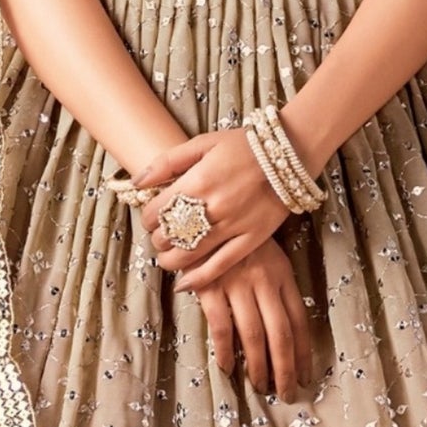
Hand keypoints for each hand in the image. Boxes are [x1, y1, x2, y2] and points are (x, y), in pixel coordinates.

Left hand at [133, 124, 297, 291]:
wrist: (289, 153)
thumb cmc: (243, 146)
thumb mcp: (202, 143)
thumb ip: (167, 162)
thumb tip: (137, 182)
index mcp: (197, 181)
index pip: (156, 211)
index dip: (148, 218)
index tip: (152, 217)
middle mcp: (212, 207)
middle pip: (168, 236)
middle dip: (158, 239)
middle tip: (161, 236)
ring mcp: (232, 227)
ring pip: (189, 255)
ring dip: (171, 260)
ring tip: (168, 256)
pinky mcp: (251, 240)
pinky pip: (220, 266)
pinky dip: (199, 278)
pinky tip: (184, 283)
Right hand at [190, 237, 316, 398]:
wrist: (201, 212)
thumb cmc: (236, 239)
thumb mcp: (266, 257)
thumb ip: (276, 287)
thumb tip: (285, 330)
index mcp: (282, 275)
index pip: (299, 321)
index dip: (304, 352)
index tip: (306, 376)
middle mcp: (264, 281)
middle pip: (281, 334)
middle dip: (285, 369)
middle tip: (287, 394)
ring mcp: (237, 284)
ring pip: (254, 335)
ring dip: (258, 366)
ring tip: (261, 387)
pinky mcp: (210, 287)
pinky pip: (221, 327)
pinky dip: (225, 351)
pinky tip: (227, 369)